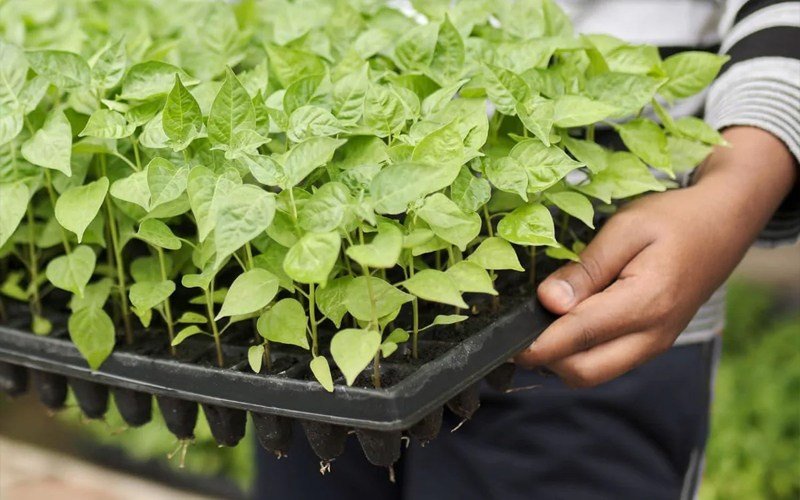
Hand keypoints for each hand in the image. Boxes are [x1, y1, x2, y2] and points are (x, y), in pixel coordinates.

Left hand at [514, 127, 796, 386]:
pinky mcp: (651, 343)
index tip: (503, 341)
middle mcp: (652, 336)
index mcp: (645, 304)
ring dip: (561, 358)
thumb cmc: (673, 219)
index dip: (536, 344)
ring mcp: (654, 344)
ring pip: (594, 373)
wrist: (723, 224)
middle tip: (517, 330)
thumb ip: (587, 268)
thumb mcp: (626, 229)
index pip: (578, 337)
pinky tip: (564, 323)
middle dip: (545, 359)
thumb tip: (549, 301)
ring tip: (538, 323)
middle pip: (584, 372)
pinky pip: (606, 362)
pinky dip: (579, 353)